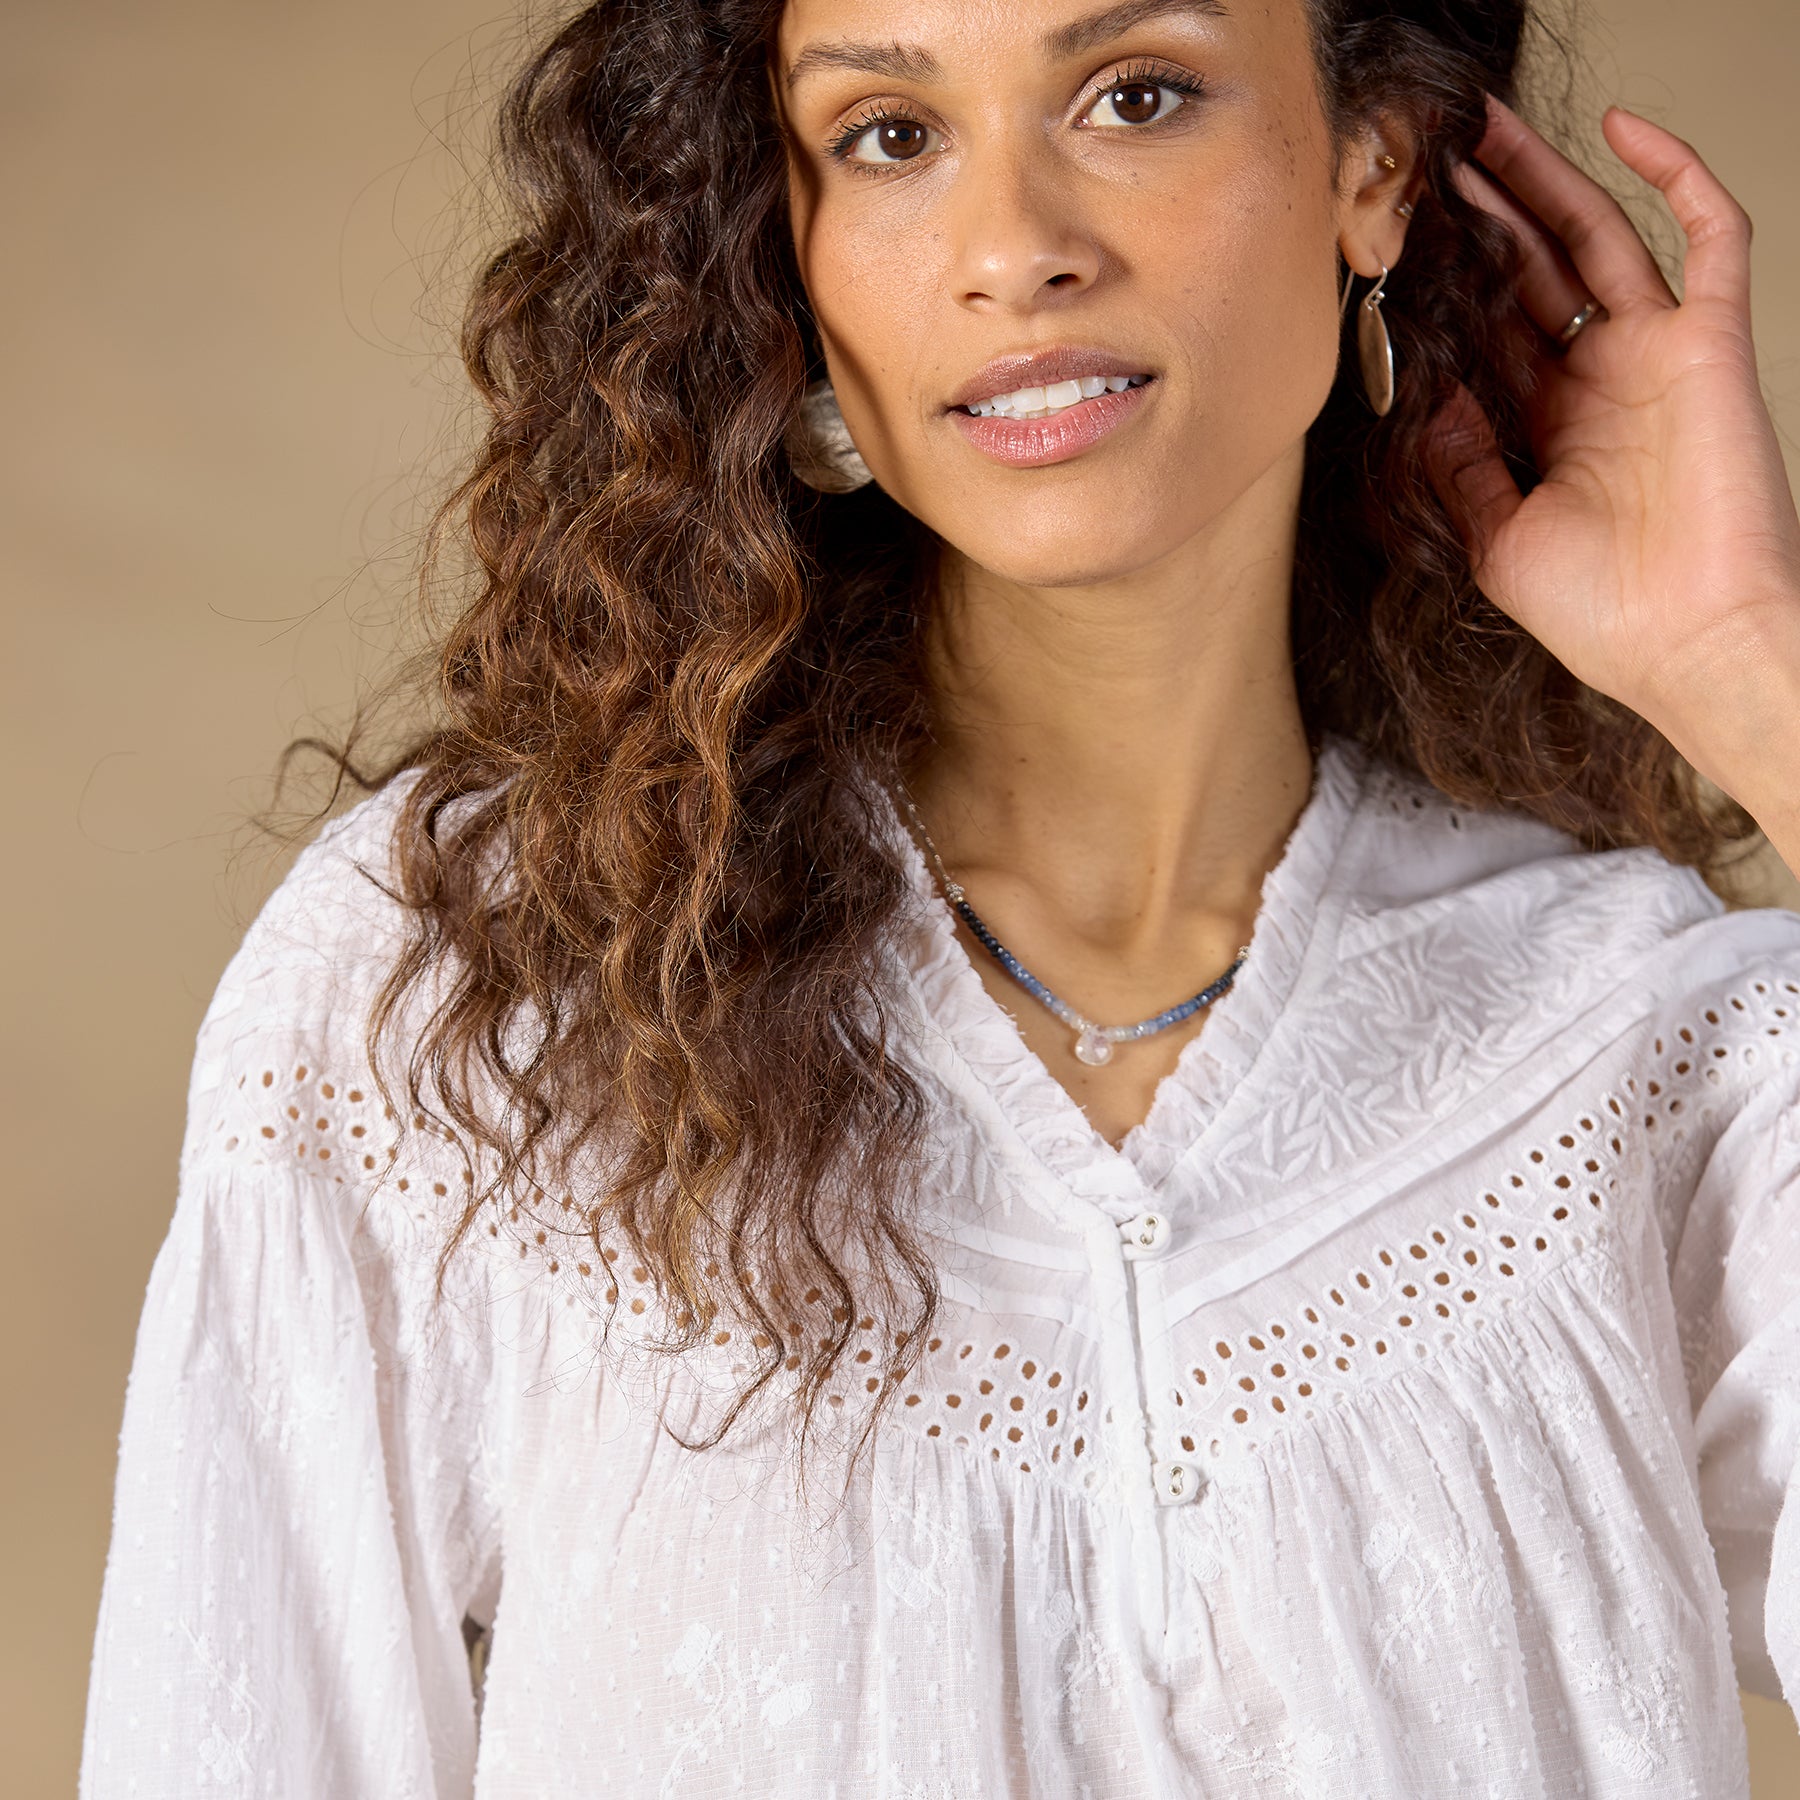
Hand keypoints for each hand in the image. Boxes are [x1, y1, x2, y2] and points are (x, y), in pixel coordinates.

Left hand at [1425, 96, 1799, 788]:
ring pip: (1598, 235)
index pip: (1492, 327)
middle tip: (1430, 155)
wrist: (1687, 645)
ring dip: (1544, 178)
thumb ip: (1461, 468)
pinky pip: (1710, 236)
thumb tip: (1428, 400)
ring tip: (1484, 128)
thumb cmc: (1604, 615)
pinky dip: (1676, 174)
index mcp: (1551, 424)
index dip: (1448, 281)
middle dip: (1482, 211)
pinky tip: (1621, 130)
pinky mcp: (1713, 342)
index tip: (1395, 242)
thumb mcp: (1496, 540)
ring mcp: (1658, 354)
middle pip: (1533, 267)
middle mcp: (1602, 379)